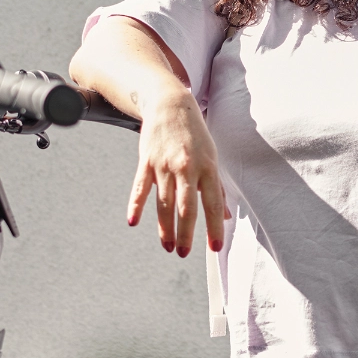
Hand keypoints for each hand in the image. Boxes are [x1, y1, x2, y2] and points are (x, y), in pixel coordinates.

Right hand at [127, 91, 228, 257]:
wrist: (170, 104)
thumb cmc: (195, 134)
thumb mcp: (212, 157)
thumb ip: (216, 188)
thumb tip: (224, 215)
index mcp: (208, 167)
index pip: (212, 203)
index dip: (213, 227)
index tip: (215, 247)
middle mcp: (187, 167)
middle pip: (186, 207)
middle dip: (186, 234)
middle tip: (183, 253)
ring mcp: (165, 164)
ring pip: (164, 202)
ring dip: (164, 227)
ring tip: (167, 246)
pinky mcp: (147, 161)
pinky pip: (140, 187)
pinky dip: (136, 205)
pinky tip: (133, 221)